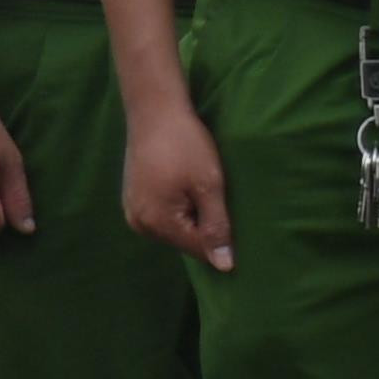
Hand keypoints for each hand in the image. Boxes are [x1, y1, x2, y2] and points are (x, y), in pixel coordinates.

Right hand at [122, 91, 233, 270]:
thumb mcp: (209, 185)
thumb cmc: (186, 145)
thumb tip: (225, 266)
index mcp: (156, 222)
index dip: (224, 244)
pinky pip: (164, 215)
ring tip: (209, 194)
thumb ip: (217, 226)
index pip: (198, 249)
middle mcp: (139, 223)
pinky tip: (193, 189)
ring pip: (176, 229)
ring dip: (196, 219)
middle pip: (185, 241)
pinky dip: (182, 209)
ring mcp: (133, 211)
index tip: (245, 233)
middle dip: (208, 230)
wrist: (155, 112)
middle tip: (227, 204)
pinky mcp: (134, 199)